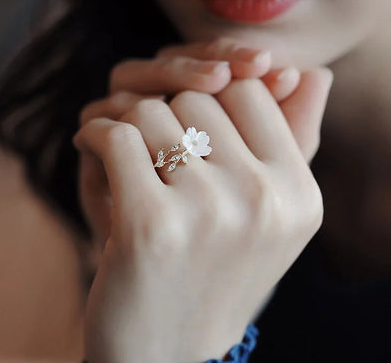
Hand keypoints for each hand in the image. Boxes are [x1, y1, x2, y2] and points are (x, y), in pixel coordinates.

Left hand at [74, 40, 332, 362]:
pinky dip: (95, 132)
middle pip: (199, 97)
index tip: (186, 118)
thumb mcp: (264, 213)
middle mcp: (264, 200)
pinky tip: (91, 145)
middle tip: (150, 141)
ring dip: (128, 122)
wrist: (167, 351)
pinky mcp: (151, 224)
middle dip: (169, 112)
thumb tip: (314, 71)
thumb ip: (292, 138)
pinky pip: (116, 135)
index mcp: (298, 194)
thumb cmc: (213, 273)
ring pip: (153, 111)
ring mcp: (210, 212)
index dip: (211, 100)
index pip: (249, 94)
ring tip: (123, 149)